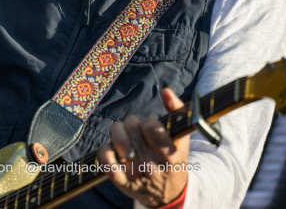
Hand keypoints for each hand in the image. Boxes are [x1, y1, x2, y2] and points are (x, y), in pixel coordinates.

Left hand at [98, 88, 188, 206]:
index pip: (150, 127)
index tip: (150, 125)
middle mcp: (152, 164)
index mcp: (170, 154)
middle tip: (138, 130)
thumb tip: (166, 91)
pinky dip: (104, 151)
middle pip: (132, 128)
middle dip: (133, 123)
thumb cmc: (173, 157)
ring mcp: (135, 173)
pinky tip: (109, 147)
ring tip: (125, 136)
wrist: (166, 193)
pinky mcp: (121, 180)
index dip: (148, 121)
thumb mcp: (181, 137)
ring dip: (118, 132)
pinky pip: (106, 161)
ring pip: (116, 140)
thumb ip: (176, 111)